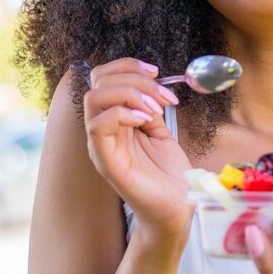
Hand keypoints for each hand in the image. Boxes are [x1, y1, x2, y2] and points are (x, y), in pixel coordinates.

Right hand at [83, 57, 192, 241]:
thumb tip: (151, 85)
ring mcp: (102, 146)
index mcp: (115, 121)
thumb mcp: (162, 131)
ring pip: (94, 99)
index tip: (157, 72)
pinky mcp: (107, 163)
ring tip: (155, 108)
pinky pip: (98, 127)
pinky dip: (123, 114)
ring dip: (129, 93)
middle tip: (161, 94)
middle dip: (132, 77)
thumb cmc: (169, 173)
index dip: (127, 66)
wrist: (178, 207)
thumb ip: (151, 108)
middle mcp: (103, 131)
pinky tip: (146, 121)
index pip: (103, 78)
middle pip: (97, 82)